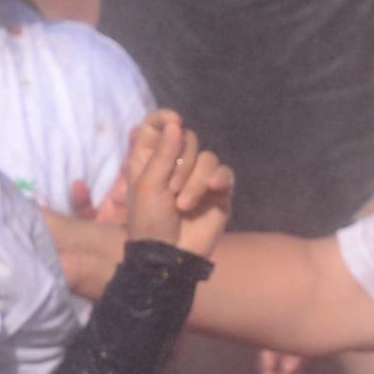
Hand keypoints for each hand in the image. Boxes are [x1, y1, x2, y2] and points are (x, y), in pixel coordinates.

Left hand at [120, 112, 231, 257]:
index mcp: (150, 159)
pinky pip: (224, 173)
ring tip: (183, 204)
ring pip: (207, 157)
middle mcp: (175, 164)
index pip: (158, 126)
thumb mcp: (148, 184)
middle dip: (181, 161)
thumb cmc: (149, 220)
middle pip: (187, 138)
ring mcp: (198, 178)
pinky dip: (218, 180)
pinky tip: (213, 190)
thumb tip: (176, 123)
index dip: (165, 119)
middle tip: (170, 188)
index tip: (174, 121)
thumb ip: (163, 152)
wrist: (169, 253)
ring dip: (194, 180)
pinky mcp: (219, 192)